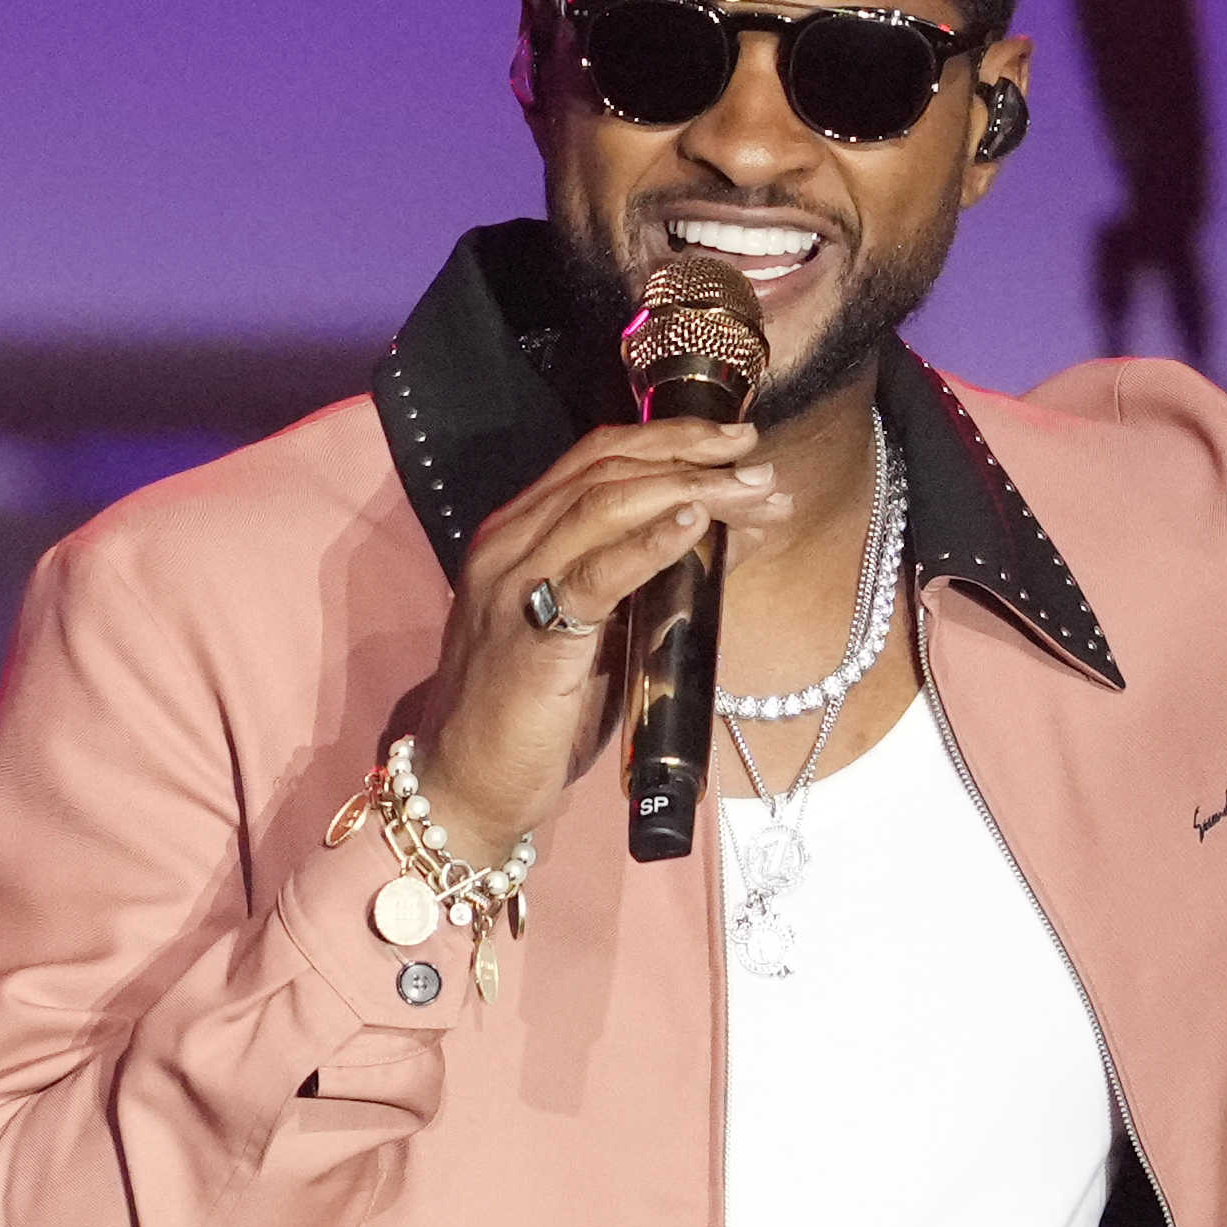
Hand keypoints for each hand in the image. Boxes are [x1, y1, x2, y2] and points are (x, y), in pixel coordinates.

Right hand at [413, 418, 785, 857]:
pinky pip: (595, 574)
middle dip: (691, 455)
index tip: (736, 441)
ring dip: (691, 491)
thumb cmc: (535, 716)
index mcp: (518, 534)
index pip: (596, 457)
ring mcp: (512, 585)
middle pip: (607, 467)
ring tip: (753, 494)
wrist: (467, 787)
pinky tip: (693, 524)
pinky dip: (649, 543)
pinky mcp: (528, 637)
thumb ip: (640, 583)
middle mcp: (508, 544)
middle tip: (760, 464)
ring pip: (606, 505)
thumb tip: (719, 539)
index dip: (670, 438)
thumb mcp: (596, 634)